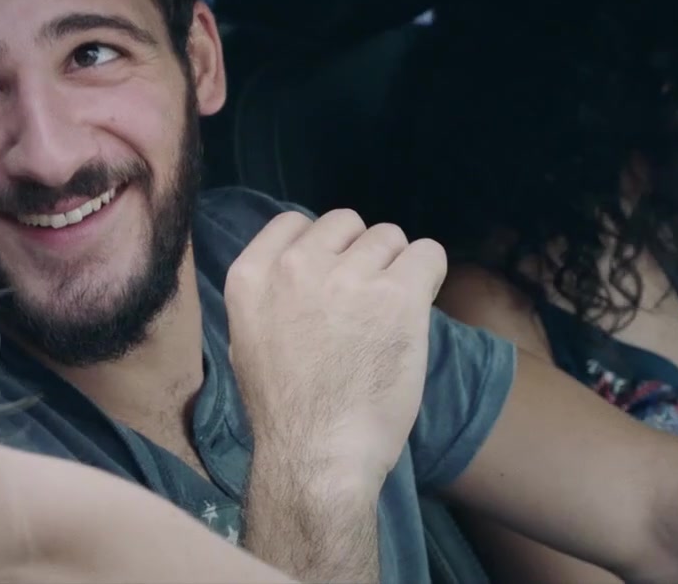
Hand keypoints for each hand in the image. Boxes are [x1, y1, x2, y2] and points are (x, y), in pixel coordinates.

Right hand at [224, 209, 443, 490]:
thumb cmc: (286, 412)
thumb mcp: (248, 341)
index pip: (294, 222)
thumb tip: (304, 270)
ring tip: (388, 316)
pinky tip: (418, 307)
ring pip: (389, 237)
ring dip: (394, 270)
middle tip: (364, 303)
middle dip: (359, 256)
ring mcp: (348, 277)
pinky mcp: (397, 295)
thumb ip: (271, 296)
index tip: (330, 280)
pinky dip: (429, 275)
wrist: (317, 455)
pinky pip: (429, 253)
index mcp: (251, 275)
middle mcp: (295, 265)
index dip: (321, 249)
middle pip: (346, 224)